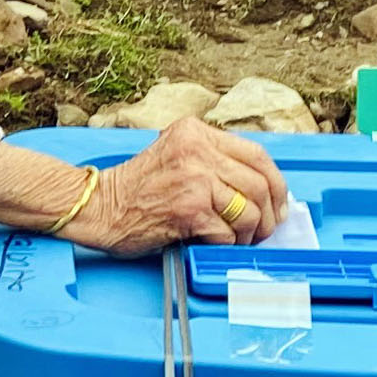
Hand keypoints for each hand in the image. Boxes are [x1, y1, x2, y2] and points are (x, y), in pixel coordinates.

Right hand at [69, 119, 290, 256]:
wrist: (98, 208)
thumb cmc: (136, 189)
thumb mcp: (177, 157)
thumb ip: (213, 162)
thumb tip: (261, 190)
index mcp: (195, 132)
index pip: (257, 154)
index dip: (276, 184)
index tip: (278, 204)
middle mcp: (197, 149)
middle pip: (259, 183)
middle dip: (267, 215)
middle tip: (262, 231)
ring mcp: (193, 178)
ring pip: (247, 210)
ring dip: (247, 234)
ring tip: (236, 240)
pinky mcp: (188, 208)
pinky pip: (226, 232)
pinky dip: (224, 244)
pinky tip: (211, 242)